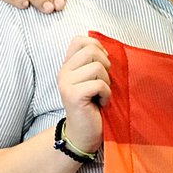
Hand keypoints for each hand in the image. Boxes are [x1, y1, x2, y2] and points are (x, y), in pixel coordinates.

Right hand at [58, 36, 111, 153]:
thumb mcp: (95, 80)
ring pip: (97, 67)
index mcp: (69, 65)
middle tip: (103, 83)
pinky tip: (101, 103)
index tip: (103, 64)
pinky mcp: (73, 95)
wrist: (85, 133)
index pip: (79, 40)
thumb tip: (108, 48)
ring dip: (107, 83)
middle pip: (92, 50)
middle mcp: (64, 72)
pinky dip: (106, 94)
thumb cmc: (95, 106)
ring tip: (101, 95)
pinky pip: (99, 84)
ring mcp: (66, 83)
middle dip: (105, 66)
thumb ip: (96, 63)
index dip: (97, 47)